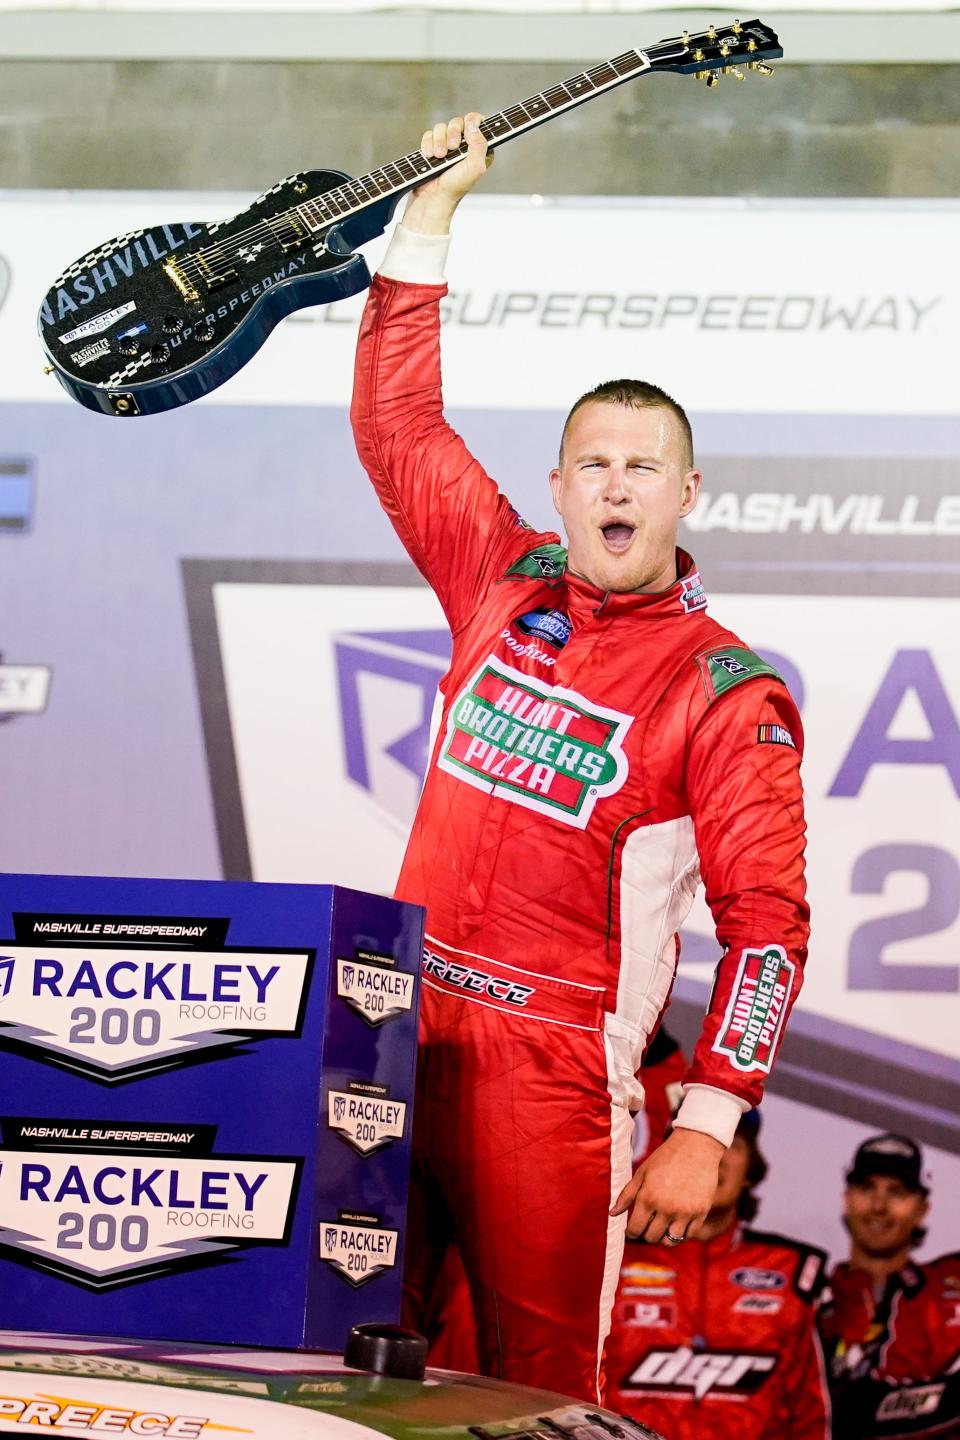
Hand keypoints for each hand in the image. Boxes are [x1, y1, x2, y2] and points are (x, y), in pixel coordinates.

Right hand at [402, 112, 491, 235]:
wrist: (433, 198)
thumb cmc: (456, 187)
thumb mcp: (475, 167)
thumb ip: (479, 144)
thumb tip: (473, 125)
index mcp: (479, 149)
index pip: (478, 122)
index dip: (473, 120)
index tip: (468, 126)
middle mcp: (464, 145)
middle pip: (458, 121)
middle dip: (453, 133)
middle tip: (451, 148)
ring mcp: (447, 146)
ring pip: (441, 127)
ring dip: (439, 141)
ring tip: (439, 157)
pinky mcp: (432, 147)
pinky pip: (429, 134)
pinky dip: (428, 144)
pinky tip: (429, 157)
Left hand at [610, 1128, 724, 1242]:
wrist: (695, 1146)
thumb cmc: (665, 1158)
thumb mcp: (642, 1172)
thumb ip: (626, 1195)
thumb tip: (613, 1214)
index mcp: (648, 1198)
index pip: (635, 1230)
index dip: (631, 1232)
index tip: (632, 1230)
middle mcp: (666, 1208)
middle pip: (651, 1237)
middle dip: (646, 1234)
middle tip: (648, 1225)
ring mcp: (684, 1212)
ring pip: (670, 1241)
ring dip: (663, 1237)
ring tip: (662, 1227)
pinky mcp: (700, 1213)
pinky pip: (688, 1236)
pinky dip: (681, 1234)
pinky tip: (676, 1224)